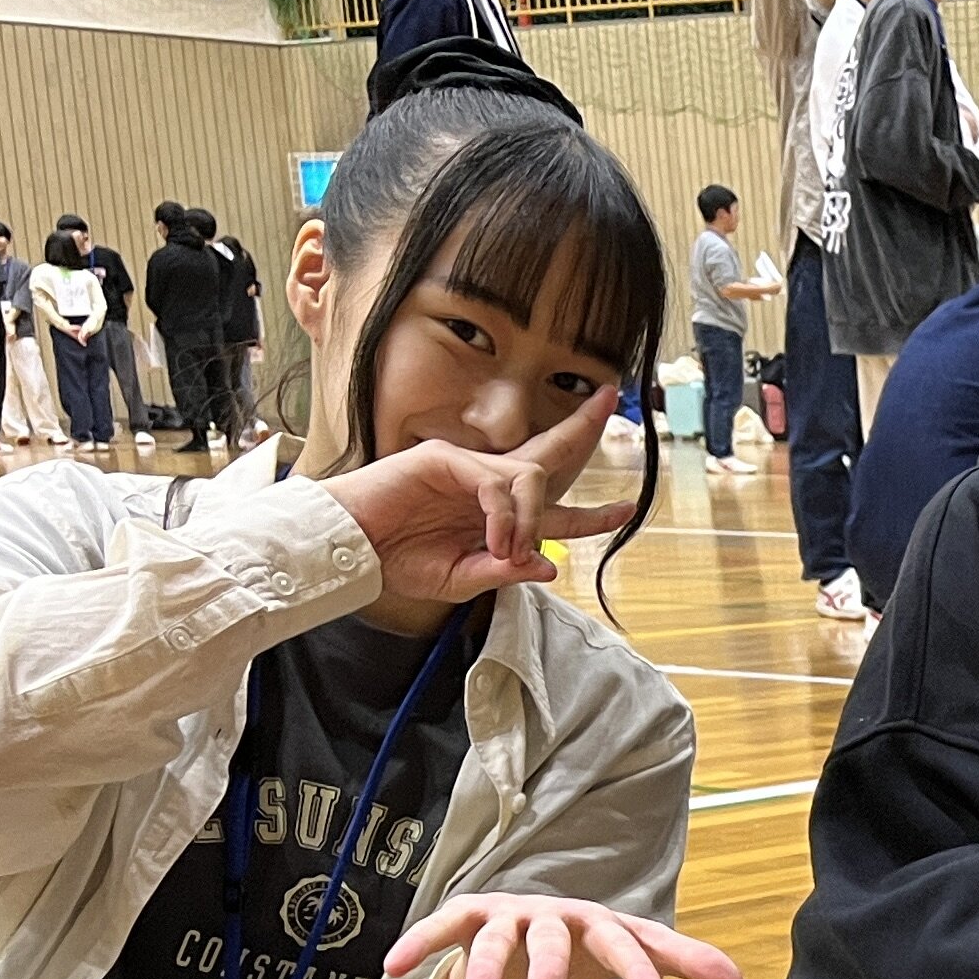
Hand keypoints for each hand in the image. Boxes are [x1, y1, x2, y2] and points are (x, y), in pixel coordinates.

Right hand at [321, 386, 633, 601]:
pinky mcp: (443, 460)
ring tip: (509, 548)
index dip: (591, 512)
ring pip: (529, 477)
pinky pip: (494, 483)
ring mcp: (466, 468)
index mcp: (494, 515)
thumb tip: (553, 566)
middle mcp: (486, 484)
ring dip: (530, 516)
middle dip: (582, 428)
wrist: (350, 551)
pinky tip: (496, 539)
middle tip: (610, 400)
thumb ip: (506, 572)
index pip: (552, 505)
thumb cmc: (397, 562)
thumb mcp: (461, 579)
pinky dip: (503, 513)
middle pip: (548, 454)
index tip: (627, 509)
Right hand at [388, 892, 744, 978]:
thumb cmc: (591, 945)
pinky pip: (440, 929)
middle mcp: (551, 915)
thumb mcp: (635, 951)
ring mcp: (507, 916)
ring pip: (496, 936)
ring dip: (487, 962)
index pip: (625, 945)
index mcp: (598, 925)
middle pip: (552, 936)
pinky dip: (419, 945)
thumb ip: (683, 962)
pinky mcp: (466, 919)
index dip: (638, 972)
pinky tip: (393, 970)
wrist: (535, 929)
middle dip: (548, 962)